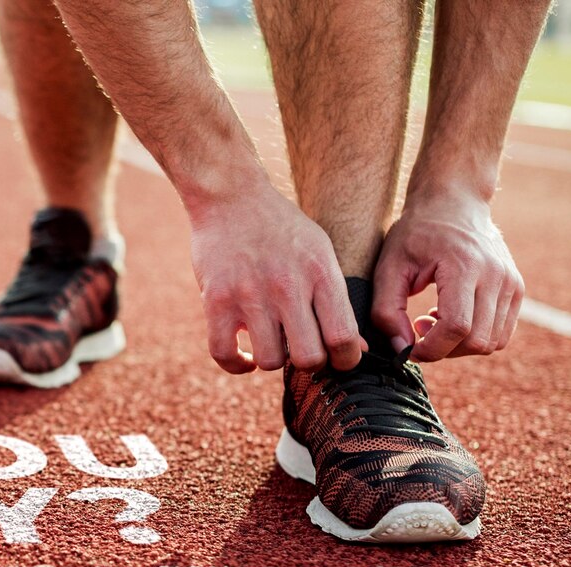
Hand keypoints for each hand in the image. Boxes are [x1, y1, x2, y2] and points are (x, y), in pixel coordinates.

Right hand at [190, 181, 365, 373]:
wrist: (231, 197)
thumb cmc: (281, 229)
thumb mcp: (319, 254)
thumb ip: (336, 301)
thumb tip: (354, 350)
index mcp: (319, 274)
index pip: (343, 338)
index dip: (345, 360)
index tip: (337, 358)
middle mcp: (287, 287)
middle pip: (308, 358)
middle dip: (310, 364)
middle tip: (302, 350)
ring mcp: (249, 295)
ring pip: (270, 360)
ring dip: (273, 359)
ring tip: (272, 342)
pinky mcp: (216, 301)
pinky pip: (225, 354)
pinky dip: (237, 364)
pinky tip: (245, 355)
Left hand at [372, 188, 524, 360]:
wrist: (454, 202)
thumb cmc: (416, 233)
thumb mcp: (388, 268)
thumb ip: (387, 311)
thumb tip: (401, 348)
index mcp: (465, 267)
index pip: (457, 327)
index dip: (431, 348)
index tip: (408, 347)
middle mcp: (496, 276)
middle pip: (477, 341)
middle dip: (443, 348)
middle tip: (419, 327)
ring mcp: (511, 283)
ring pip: (492, 342)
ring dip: (459, 345)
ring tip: (435, 319)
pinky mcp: (516, 289)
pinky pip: (502, 334)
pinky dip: (476, 337)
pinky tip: (453, 316)